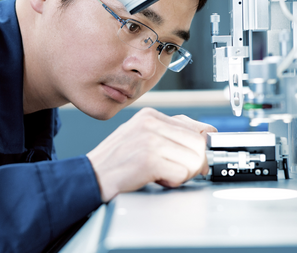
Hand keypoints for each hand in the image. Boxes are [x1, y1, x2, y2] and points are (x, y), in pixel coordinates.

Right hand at [86, 107, 216, 201]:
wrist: (90, 176)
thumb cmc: (116, 161)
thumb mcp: (141, 137)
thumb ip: (169, 135)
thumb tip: (205, 141)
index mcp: (150, 115)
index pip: (196, 127)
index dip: (200, 147)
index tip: (197, 158)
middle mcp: (150, 123)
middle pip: (199, 144)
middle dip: (193, 164)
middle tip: (175, 171)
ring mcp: (149, 140)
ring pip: (194, 159)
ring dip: (182, 174)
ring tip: (162, 174)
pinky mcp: (149, 160)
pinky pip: (181, 174)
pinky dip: (172, 182)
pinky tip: (156, 179)